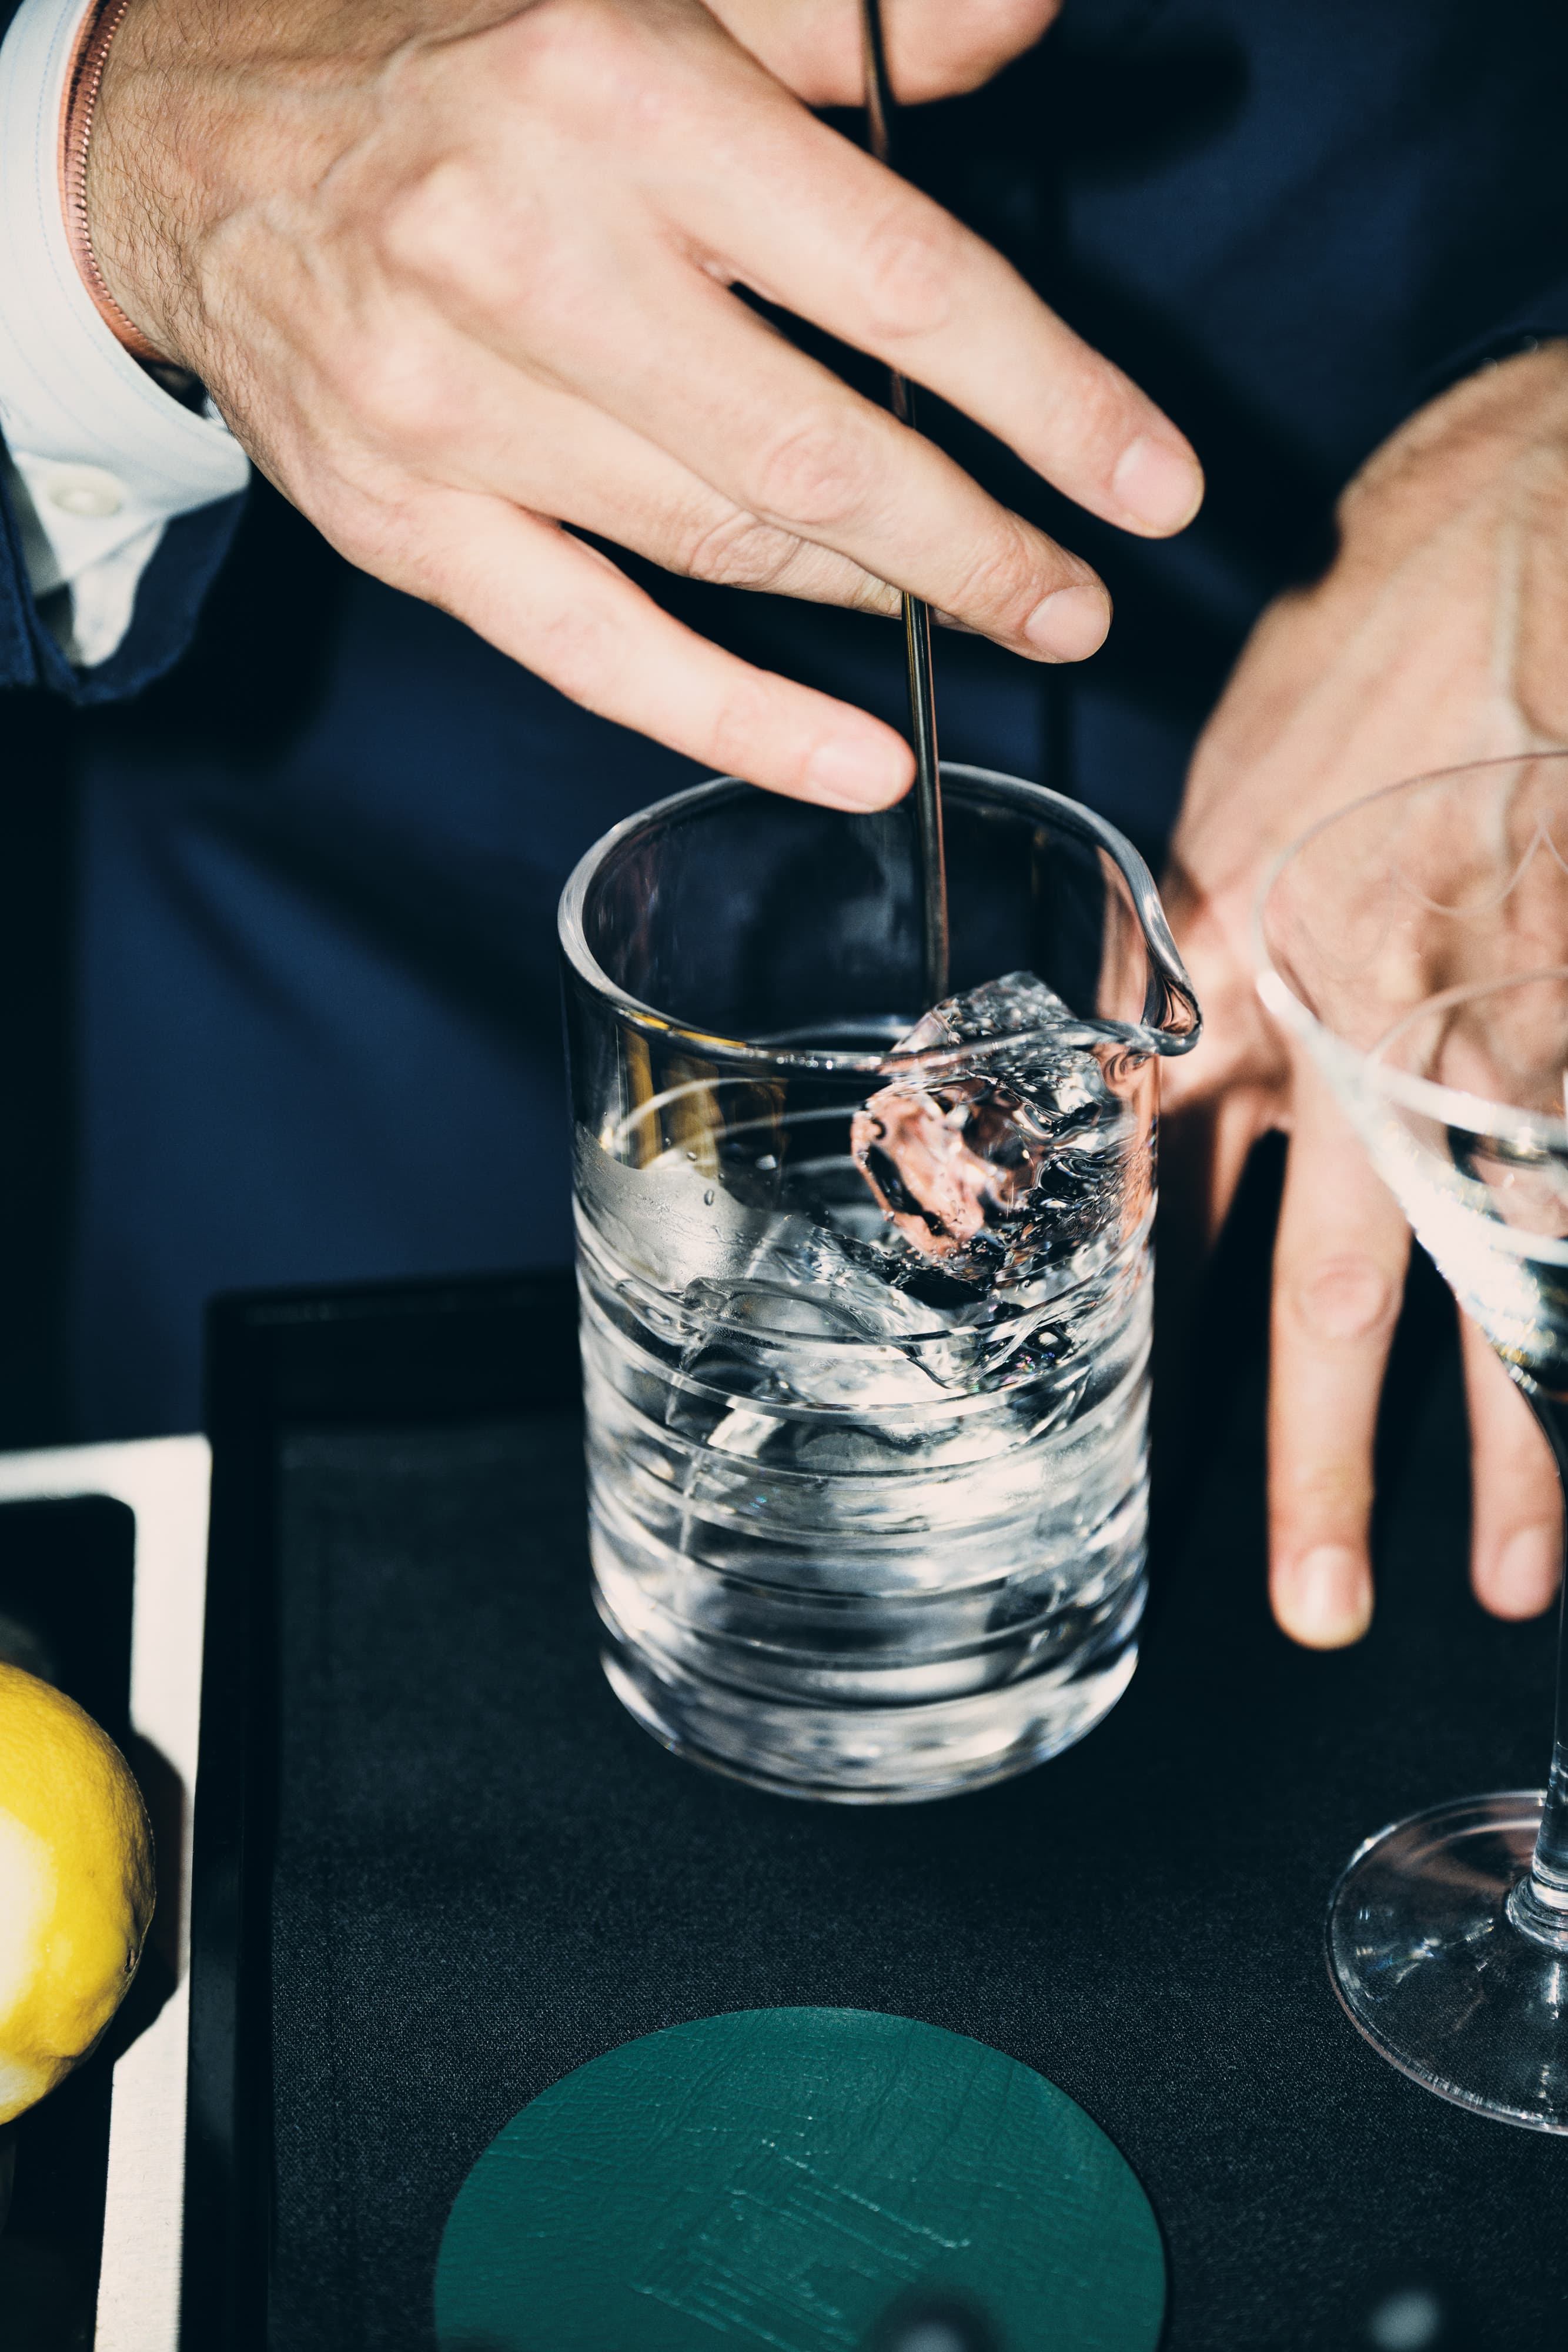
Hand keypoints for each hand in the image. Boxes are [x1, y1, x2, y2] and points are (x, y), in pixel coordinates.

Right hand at [86, 0, 1200, 806]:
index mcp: (617, 90)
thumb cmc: (442, 56)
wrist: (189, 150)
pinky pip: (597, 651)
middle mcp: (528, 250)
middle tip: (1079, 597)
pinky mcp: (405, 524)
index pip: (897, 276)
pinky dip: (736, 720)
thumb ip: (841, 22)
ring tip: (992, 622)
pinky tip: (857, 764)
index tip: (1148, 483)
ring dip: (882, 602)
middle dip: (978, 542)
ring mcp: (452, 407)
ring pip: (723, 543)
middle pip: (818, 445)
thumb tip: (1026, 12)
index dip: (1047, 397)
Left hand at [1162, 343, 1567, 1646]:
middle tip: (1326, 1602)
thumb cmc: (1359, 653)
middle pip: (1339, 1290)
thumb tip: (1130, 1079)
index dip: (1154, 1328)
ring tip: (1518, 1574)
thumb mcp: (1218, 804)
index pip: (1172, 1201)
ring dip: (1518, 1435)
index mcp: (1242, 989)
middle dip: (1329, 1459)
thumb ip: (1184, 964)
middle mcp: (1367, 1040)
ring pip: (1506, 1279)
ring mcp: (1507, 1037)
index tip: (1130, 1439)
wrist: (1522, 526)